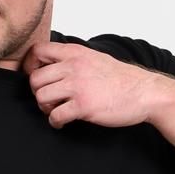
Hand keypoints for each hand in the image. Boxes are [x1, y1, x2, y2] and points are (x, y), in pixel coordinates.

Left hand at [22, 40, 155, 129]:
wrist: (143, 92)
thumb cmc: (121, 79)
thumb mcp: (94, 58)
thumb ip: (74, 60)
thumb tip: (54, 67)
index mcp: (75, 52)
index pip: (38, 51)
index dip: (31, 65)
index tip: (37, 78)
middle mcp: (73, 66)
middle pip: (35, 78)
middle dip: (37, 92)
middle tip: (49, 99)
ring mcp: (78, 86)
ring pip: (41, 97)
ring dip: (45, 107)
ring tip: (56, 110)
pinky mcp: (83, 106)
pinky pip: (55, 115)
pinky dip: (55, 122)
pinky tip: (62, 122)